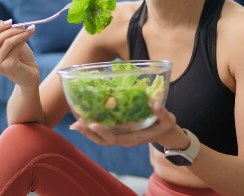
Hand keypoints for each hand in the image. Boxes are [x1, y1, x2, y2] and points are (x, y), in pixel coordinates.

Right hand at [0, 19, 39, 86]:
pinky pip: (14, 46)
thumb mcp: (14, 44)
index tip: (10, 21)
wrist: (31, 76)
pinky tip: (30, 33)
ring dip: (19, 33)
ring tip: (29, 29)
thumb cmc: (22, 60)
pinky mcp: (7, 65)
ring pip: (6, 42)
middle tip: (22, 25)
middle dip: (10, 29)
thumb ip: (6, 34)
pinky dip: (23, 38)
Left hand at [70, 104, 188, 148]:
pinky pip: (103, 132)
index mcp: (134, 137)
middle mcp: (125, 139)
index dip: (104, 133)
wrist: (166, 132)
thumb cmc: (166, 125)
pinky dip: (92, 127)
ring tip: (75, 122)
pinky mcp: (119, 132)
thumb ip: (162, 112)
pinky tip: (83, 120)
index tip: (94, 124)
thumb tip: (155, 103)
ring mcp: (121, 136)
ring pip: (100, 138)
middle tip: (77, 122)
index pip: (115, 138)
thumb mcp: (168, 119)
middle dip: (89, 132)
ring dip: (87, 131)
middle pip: (103, 140)